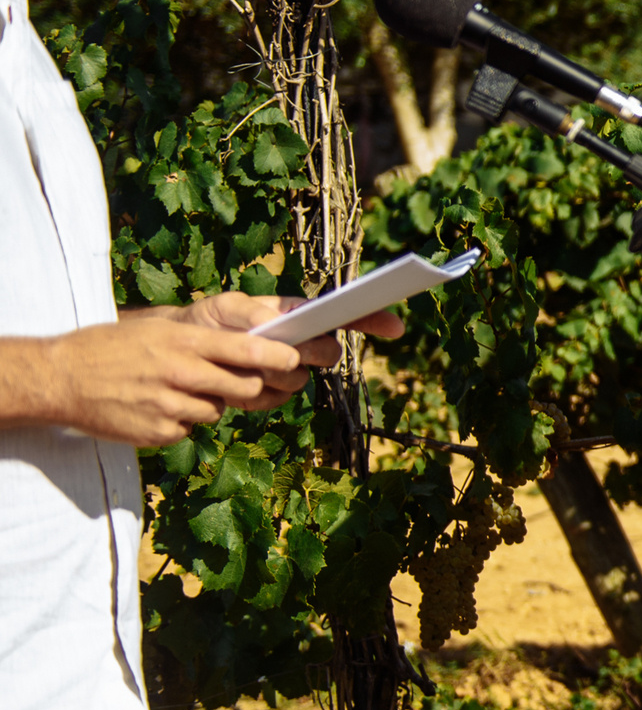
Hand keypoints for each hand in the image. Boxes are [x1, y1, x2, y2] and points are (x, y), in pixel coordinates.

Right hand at [2, 317, 307, 444]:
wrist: (60, 378)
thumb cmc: (113, 349)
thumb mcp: (157, 332)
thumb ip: (202, 342)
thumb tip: (253, 351)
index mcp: (182, 342)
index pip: (246, 349)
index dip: (278, 356)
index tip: (296, 359)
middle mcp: (180, 373)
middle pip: (245, 387)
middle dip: (254, 386)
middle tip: (247, 381)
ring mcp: (170, 406)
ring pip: (218, 410)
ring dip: (211, 403)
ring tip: (177, 389)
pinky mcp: (159, 432)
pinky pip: (190, 428)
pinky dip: (183, 421)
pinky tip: (156, 407)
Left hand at [179, 291, 404, 391]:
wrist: (178, 355)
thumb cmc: (204, 323)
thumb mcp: (224, 308)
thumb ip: (253, 313)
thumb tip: (282, 327)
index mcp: (296, 314)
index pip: (343, 316)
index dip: (371, 319)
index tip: (395, 326)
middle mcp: (299, 343)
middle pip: (328, 352)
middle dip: (308, 353)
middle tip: (284, 351)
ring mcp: (286, 371)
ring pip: (299, 381)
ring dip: (270, 375)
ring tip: (239, 365)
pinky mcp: (269, 395)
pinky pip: (276, 400)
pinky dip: (254, 396)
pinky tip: (233, 385)